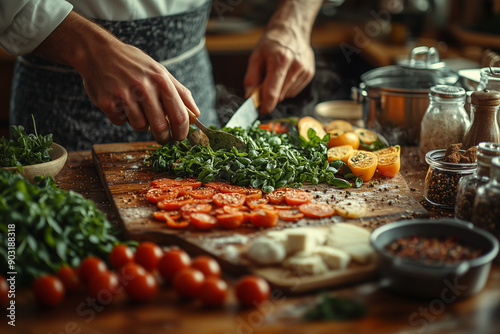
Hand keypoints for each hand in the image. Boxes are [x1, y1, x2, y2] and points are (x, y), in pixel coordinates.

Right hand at [79, 40, 199, 143]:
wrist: (98, 51)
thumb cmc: (134, 64)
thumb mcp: (160, 71)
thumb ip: (180, 92)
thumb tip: (197, 114)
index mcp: (161, 80)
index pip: (179, 116)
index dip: (182, 131)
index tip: (180, 137)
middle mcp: (144, 88)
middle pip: (160, 127)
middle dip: (164, 138)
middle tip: (163, 138)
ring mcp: (124, 95)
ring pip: (140, 126)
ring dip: (141, 123)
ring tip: (135, 107)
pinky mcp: (107, 103)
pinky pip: (121, 122)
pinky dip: (122, 117)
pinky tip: (119, 102)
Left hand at [244, 25, 314, 113]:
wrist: (291, 30)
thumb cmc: (272, 43)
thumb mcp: (256, 56)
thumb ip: (251, 78)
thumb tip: (249, 96)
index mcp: (281, 61)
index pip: (272, 92)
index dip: (265, 105)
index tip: (260, 110)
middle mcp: (296, 66)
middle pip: (280, 95)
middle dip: (270, 94)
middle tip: (265, 82)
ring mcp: (305, 70)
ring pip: (287, 95)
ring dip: (279, 91)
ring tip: (277, 74)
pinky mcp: (309, 74)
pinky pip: (294, 91)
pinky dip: (287, 87)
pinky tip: (286, 75)